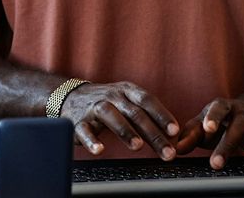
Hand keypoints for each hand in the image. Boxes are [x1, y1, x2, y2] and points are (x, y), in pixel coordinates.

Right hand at [59, 81, 180, 159]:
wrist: (69, 97)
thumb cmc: (108, 104)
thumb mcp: (127, 102)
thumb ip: (148, 116)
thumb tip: (174, 136)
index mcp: (126, 91)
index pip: (147, 100)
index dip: (161, 114)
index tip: (175, 131)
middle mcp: (111, 97)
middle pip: (134, 113)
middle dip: (152, 133)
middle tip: (167, 152)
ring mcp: (93, 108)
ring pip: (110, 116)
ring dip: (125, 130)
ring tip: (138, 146)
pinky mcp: (77, 122)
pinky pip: (84, 130)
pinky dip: (91, 140)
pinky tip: (99, 150)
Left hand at [175, 98, 243, 168]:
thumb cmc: (225, 125)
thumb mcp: (208, 131)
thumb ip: (191, 138)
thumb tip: (174, 150)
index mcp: (216, 108)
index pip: (207, 115)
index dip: (206, 122)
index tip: (205, 130)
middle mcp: (234, 108)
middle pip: (227, 116)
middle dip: (223, 137)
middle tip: (218, 158)